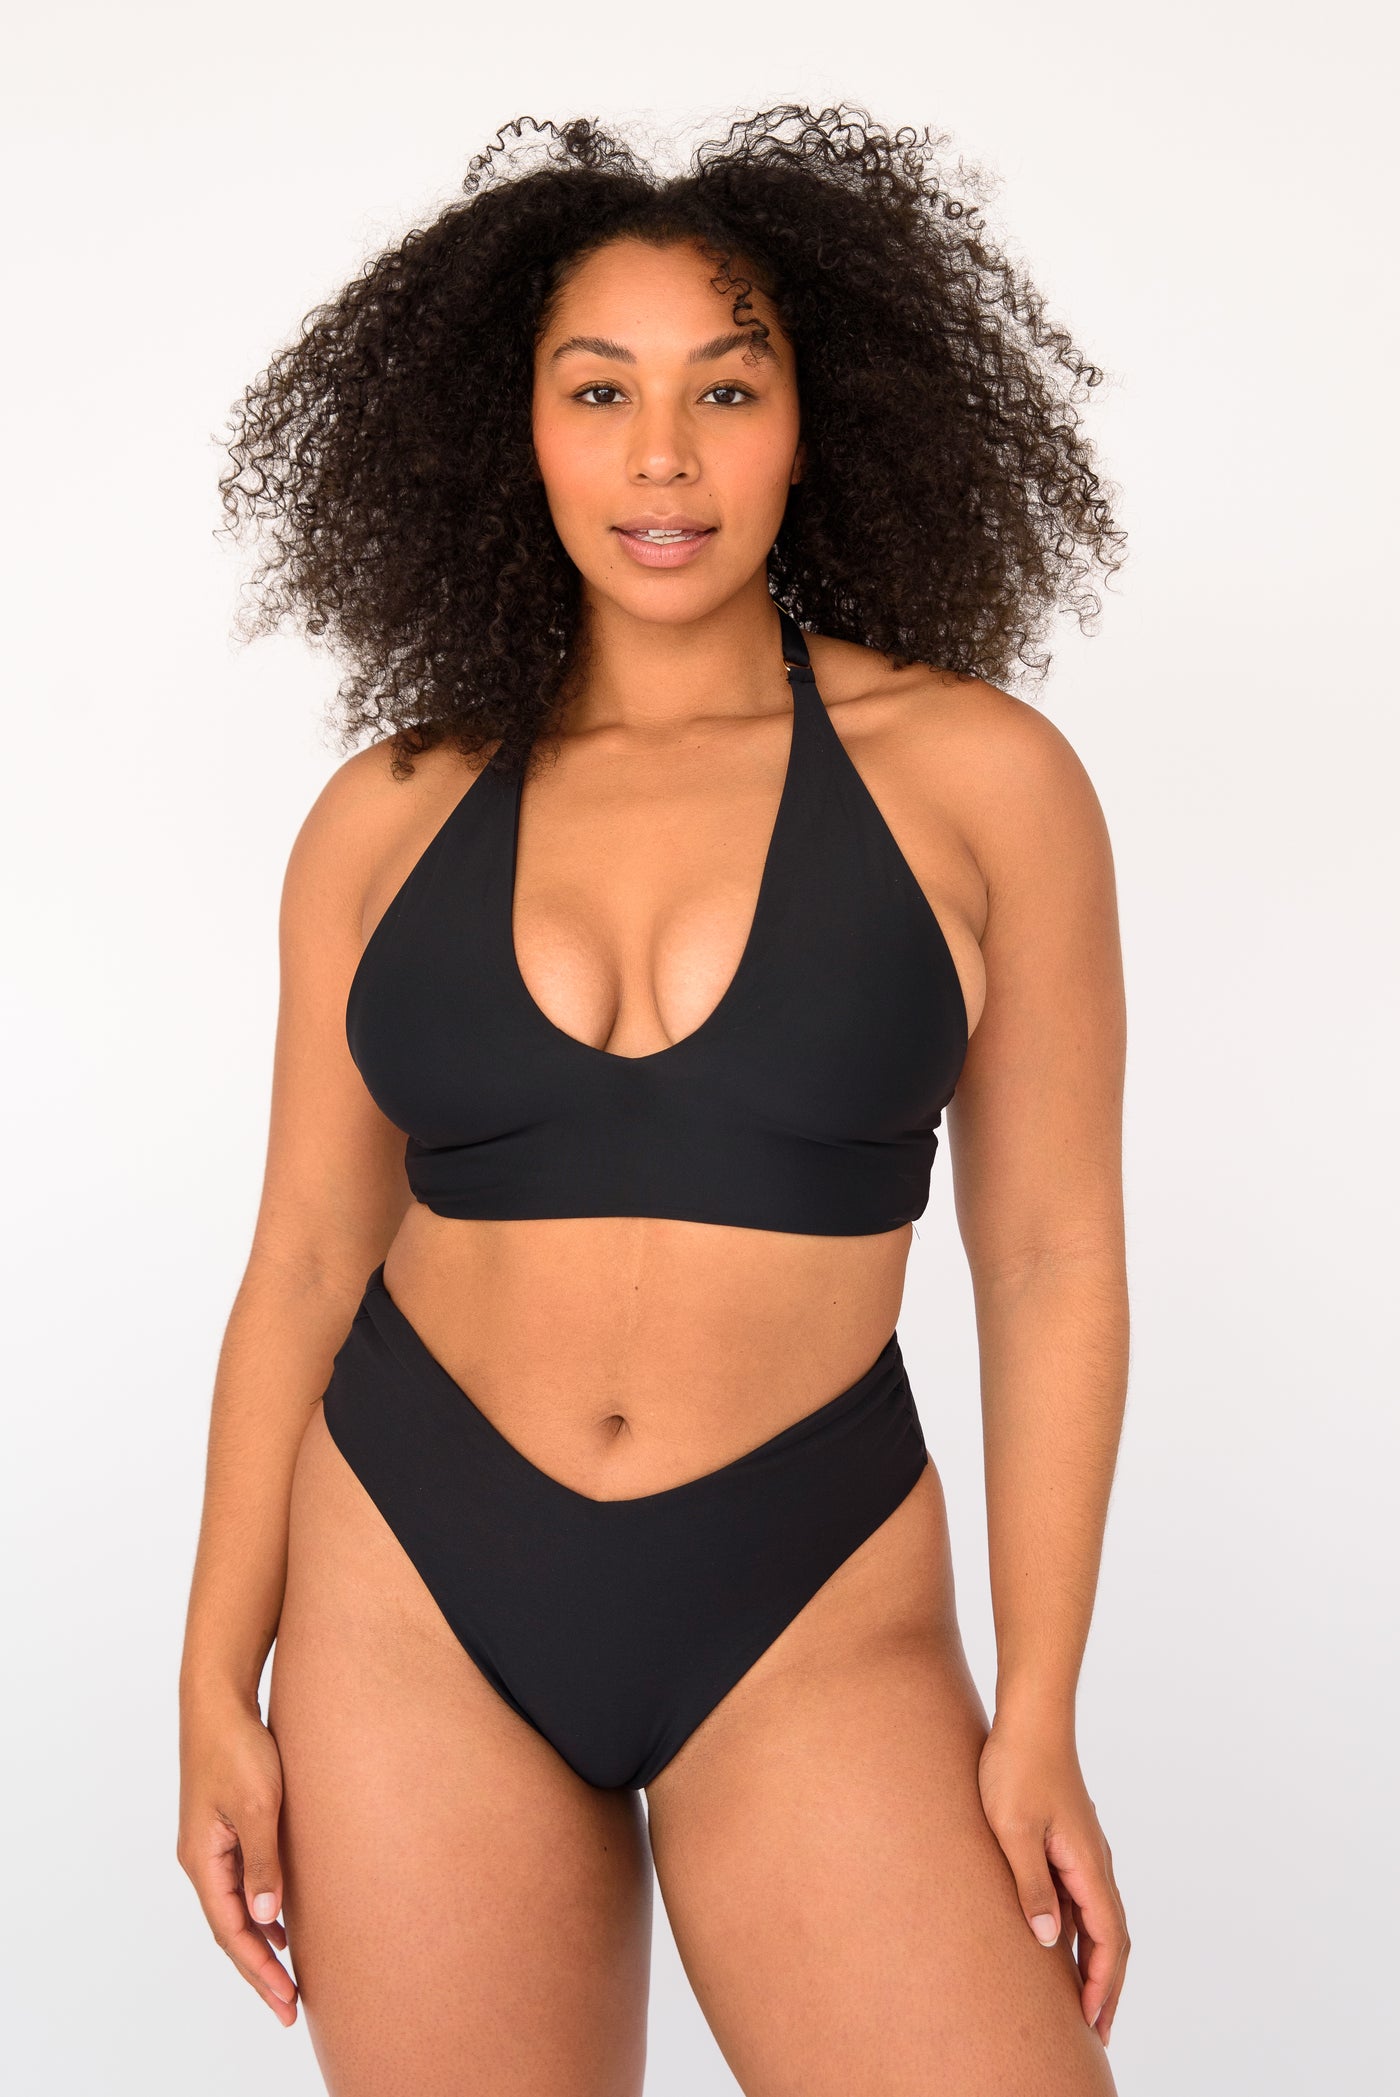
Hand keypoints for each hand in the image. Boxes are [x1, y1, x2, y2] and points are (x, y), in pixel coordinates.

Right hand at [177, 1690, 297, 2025]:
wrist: (218, 1700)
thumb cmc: (238, 1747)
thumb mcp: (259, 1805)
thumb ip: (263, 1861)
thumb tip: (267, 1917)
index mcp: (203, 1860)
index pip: (230, 1932)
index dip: (259, 1969)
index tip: (285, 2000)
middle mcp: (201, 1859)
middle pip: (229, 1929)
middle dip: (259, 1969)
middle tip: (290, 2005)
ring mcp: (211, 1844)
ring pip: (235, 1907)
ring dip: (260, 1941)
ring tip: (289, 1974)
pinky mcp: (224, 1827)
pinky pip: (240, 1882)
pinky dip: (259, 1908)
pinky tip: (281, 1919)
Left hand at [977, 1705, 1128, 2047]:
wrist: (1031, 1716)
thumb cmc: (1017, 1767)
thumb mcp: (1013, 1830)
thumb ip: (1032, 1886)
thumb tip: (1052, 1942)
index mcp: (1087, 1864)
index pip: (1108, 1940)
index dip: (1102, 1985)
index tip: (1092, 2022)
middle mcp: (1094, 1861)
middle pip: (1113, 1936)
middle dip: (1107, 1984)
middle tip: (1097, 2030)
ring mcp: (1084, 1850)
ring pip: (1100, 1917)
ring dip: (1096, 1960)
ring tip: (1082, 1998)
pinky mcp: (1069, 1838)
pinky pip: (1083, 1896)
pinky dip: (1082, 1930)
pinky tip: (1061, 1941)